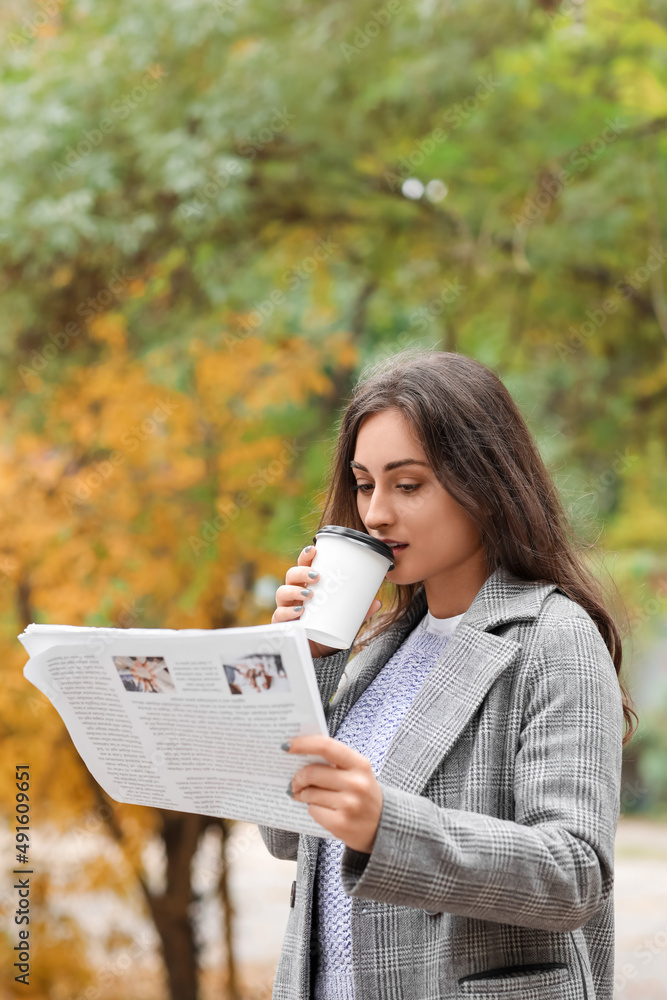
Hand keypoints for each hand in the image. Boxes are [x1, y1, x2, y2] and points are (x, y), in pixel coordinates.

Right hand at [272, 543, 382, 657]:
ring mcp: (286, 608)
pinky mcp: (282, 624)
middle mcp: (294, 594)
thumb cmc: (329, 626)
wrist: (318, 650)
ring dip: (295, 590)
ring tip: (310, 594)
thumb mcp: (346, 617)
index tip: (314, 550)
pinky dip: (287, 612)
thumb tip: (377, 602)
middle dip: (302, 572)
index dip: (306, 556)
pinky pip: (279, 615)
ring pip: (282, 592)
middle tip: (317, 576)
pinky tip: (299, 611)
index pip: (303, 565)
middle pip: (291, 575)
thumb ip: (359, 611)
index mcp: (308, 585)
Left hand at [284, 734, 382, 852]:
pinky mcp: (341, 824)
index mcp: (360, 764)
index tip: (286, 746)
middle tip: (294, 783)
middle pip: (312, 773)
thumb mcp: (357, 772)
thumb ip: (334, 762)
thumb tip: (300, 755)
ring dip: (302, 795)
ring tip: (304, 796)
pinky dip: (312, 809)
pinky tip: (320, 810)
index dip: (303, 744)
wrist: (383, 827)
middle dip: (298, 777)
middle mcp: (357, 783)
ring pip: (310, 794)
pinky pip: (314, 811)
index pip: (326, 746)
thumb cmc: (363, 794)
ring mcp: (349, 804)